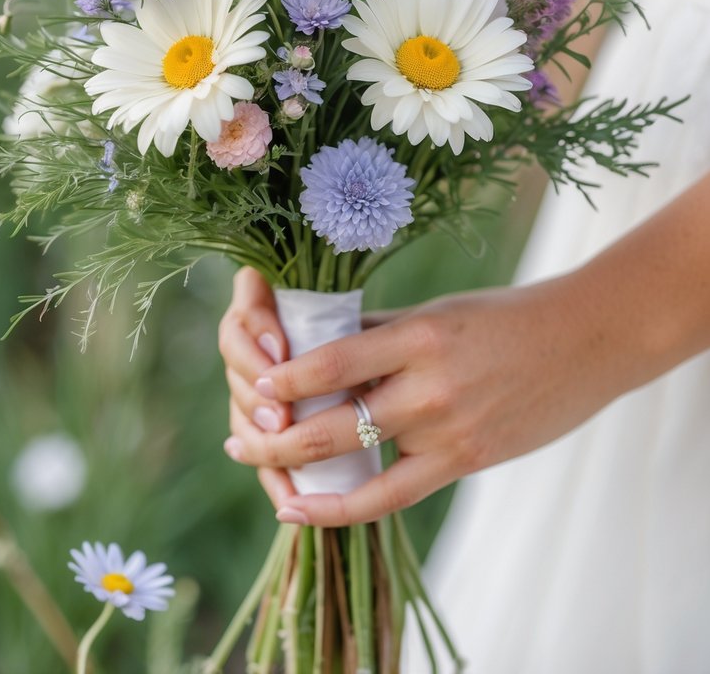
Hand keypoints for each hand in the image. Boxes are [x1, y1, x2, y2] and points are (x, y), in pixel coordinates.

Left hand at [223, 269, 632, 525]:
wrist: (585, 340)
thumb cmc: (504, 317)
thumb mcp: (437, 312)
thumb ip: (380, 334)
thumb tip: (317, 347)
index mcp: (419, 334)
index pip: (335, 361)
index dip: (287, 378)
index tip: (251, 386)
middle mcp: (429, 385)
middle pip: (335, 420)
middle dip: (277, 437)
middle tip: (236, 444)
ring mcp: (450, 429)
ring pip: (360, 464)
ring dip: (304, 478)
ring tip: (269, 485)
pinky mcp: (467, 460)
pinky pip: (396, 494)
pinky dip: (349, 505)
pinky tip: (312, 509)